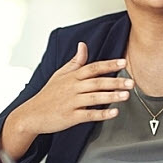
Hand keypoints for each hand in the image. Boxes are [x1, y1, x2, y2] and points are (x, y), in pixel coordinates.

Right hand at [1, 42, 133, 158]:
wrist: (32, 114)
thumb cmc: (47, 95)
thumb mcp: (59, 75)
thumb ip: (75, 61)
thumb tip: (83, 46)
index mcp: (72, 77)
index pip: (93, 67)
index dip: (108, 65)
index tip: (122, 62)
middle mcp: (73, 88)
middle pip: (97, 82)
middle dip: (115, 81)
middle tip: (131, 82)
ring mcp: (71, 103)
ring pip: (94, 98)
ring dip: (111, 96)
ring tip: (126, 95)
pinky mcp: (70, 117)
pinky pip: (88, 115)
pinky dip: (101, 114)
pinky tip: (113, 112)